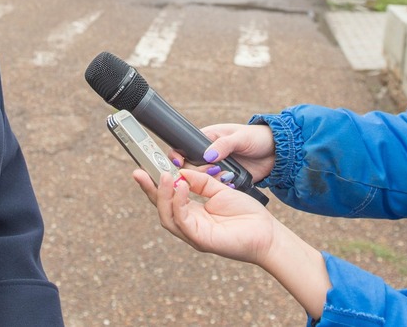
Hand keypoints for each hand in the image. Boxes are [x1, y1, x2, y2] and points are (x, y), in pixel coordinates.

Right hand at [134, 166, 332, 319]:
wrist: (266, 232)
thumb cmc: (245, 214)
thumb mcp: (220, 189)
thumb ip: (200, 181)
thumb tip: (180, 171)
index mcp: (191, 212)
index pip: (166, 197)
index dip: (153, 183)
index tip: (144, 165)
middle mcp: (188, 224)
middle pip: (160, 207)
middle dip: (149, 189)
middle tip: (140, 171)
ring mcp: (193, 234)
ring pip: (166, 216)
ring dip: (162, 195)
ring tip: (164, 175)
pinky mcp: (201, 240)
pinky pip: (183, 221)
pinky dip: (178, 203)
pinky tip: (181, 187)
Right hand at [172, 124, 275, 183]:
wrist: (276, 153)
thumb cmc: (257, 137)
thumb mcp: (241, 137)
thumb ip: (224, 145)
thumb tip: (207, 156)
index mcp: (207, 139)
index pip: (184, 148)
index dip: (178, 156)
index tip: (179, 163)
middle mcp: (208, 154)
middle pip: (190, 167)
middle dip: (199, 171)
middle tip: (214, 171)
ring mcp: (216, 168)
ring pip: (202, 179)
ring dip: (212, 180)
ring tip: (228, 175)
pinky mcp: (226, 179)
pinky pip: (216, 187)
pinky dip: (222, 186)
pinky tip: (232, 182)